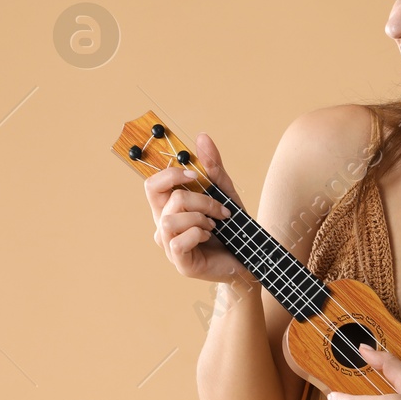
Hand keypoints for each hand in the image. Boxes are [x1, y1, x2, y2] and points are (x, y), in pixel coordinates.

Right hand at [142, 132, 254, 285]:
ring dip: (200, 218)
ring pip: (169, 220)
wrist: (249, 258)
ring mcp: (169, 246)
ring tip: (214, 226)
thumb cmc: (232, 226)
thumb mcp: (225, 192)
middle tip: (219, 210)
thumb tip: (201, 136)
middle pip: (164, 198)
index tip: (195, 176)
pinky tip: (209, 237)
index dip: (170, 174)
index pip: (151, 184)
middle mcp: (163, 225)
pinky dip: (197, 235)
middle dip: (199, 199)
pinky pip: (177, 242)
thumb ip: (212, 166)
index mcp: (169, 207)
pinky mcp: (180, 263)